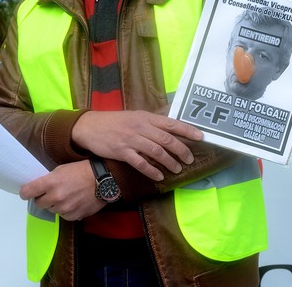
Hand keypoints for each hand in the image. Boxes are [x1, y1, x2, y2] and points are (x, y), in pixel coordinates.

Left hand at [20, 160, 102, 221]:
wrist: (103, 180)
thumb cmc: (82, 170)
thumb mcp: (62, 169)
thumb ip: (48, 180)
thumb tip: (39, 189)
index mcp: (51, 182)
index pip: (27, 192)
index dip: (25, 192)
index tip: (26, 192)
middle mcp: (56, 197)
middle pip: (39, 203)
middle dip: (42, 198)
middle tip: (51, 192)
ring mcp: (65, 208)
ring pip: (51, 210)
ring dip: (55, 204)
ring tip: (67, 196)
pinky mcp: (73, 216)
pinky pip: (63, 215)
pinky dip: (66, 210)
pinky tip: (74, 202)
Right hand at [72, 110, 203, 180]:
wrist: (91, 127)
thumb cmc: (115, 122)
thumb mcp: (135, 116)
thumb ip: (151, 122)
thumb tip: (171, 126)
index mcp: (146, 117)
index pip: (171, 123)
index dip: (187, 130)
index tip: (201, 137)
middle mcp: (140, 127)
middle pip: (166, 139)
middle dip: (181, 150)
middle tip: (190, 159)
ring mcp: (131, 140)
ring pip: (156, 152)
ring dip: (169, 162)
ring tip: (177, 169)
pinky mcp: (122, 152)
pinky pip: (140, 163)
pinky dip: (152, 170)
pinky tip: (159, 176)